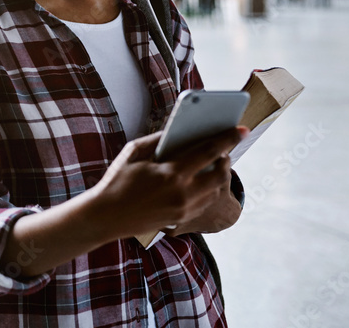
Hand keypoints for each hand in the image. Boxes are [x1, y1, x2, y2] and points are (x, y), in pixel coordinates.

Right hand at [92, 126, 247, 239]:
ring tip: (214, 163)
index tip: (242, 129)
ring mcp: (184, 208)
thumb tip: (178, 130)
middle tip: (224, 149)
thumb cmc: (116, 180)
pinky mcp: (182, 219)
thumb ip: (158, 139)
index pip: (209, 152)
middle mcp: (183, 193)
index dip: (228, 139)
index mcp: (171, 173)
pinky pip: (205, 202)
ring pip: (216, 190)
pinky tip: (200, 180)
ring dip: (218, 175)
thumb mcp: (133, 152)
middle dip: (227, 159)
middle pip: (220, 174)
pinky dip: (208, 188)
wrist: (106, 216)